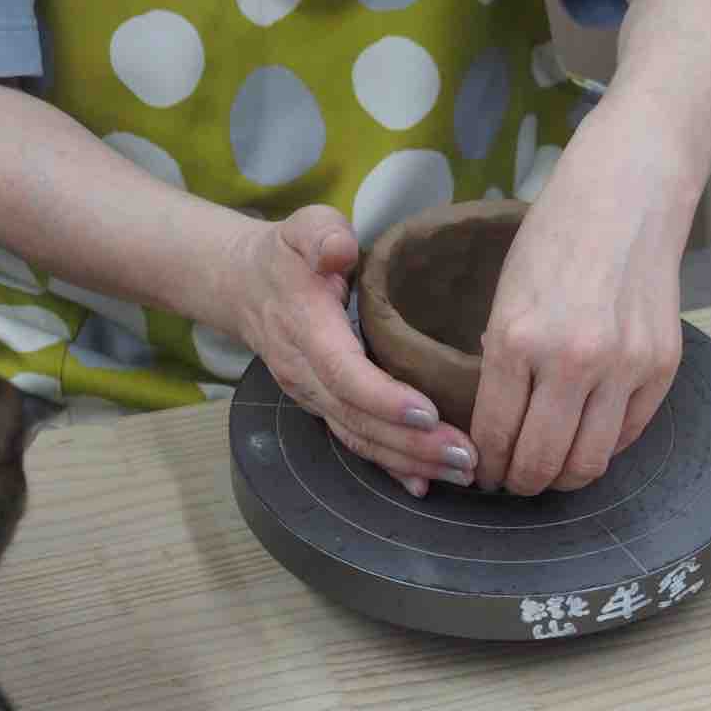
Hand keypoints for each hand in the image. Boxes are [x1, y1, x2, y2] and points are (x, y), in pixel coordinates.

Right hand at [237, 205, 477, 496]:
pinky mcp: (323, 407)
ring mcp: (311, 396)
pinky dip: (389, 466)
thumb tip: (340, 249)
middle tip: (467, 456)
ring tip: (462, 472)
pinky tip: (422, 483)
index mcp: (306, 329)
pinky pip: (354, 441)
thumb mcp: (301, 226)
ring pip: (359, 437)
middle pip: (358, 419)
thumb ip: (321, 234)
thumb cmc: (286, 256)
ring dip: (409, 461)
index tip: (428, 412)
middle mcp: (305, 373)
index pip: (344, 373)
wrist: (243, 287)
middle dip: (413, 444)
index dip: (384, 398)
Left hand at [470, 121, 690, 494]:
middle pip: (542, 463)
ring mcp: (624, 366)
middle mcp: (571, 360)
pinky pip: (628, 435)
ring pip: (588, 463)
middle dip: (520, 482)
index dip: (485, 466)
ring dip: (563, 478)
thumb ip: (502, 360)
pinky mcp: (662, 366)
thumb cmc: (556, 236)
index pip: (494, 435)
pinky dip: (603, 447)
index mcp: (517, 338)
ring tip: (550, 469)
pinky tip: (586, 437)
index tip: (482, 473)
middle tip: (513, 480)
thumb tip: (499, 424)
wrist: (627, 194)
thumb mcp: (505, 294)